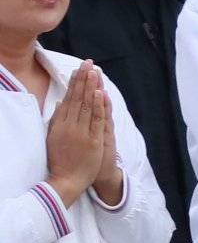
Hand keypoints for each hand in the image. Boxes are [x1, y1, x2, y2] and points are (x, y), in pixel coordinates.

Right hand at [44, 68, 106, 207]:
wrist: (67, 180)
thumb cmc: (60, 159)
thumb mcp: (53, 137)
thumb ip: (57, 120)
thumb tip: (60, 102)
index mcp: (60, 124)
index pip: (69, 99)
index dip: (74, 83)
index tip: (79, 69)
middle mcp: (69, 126)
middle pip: (77, 98)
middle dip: (83, 80)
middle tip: (87, 63)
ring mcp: (81, 133)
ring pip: (86, 106)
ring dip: (90, 88)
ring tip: (93, 72)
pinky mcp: (93, 140)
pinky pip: (95, 120)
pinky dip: (97, 106)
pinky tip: (99, 93)